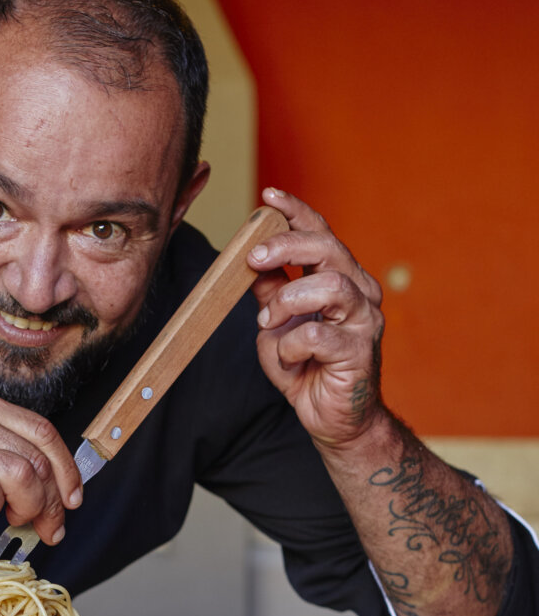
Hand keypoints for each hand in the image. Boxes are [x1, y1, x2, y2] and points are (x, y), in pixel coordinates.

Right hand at [0, 388, 82, 555]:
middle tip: (50, 525)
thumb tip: (57, 487)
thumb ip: (11, 459)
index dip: (66, 469)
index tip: (72, 496)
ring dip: (31, 507)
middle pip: (37, 456)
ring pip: (22, 473)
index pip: (42, 431)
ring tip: (18, 521)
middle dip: (54, 499)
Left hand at [247, 187, 385, 449]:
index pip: (322, 233)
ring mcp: (364, 321)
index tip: (268, 196)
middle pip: (330, 249)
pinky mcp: (359, 352)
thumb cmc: (307, 368)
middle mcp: (359, 293)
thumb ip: (270, 291)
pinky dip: (292, 344)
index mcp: (341, 278)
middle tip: (254, 258)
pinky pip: (318, 335)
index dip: (297, 212)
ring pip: (331, 285)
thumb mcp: (277, 324)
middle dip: (287, 246)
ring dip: (289, 300)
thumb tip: (252, 256)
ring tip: (268, 323)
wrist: (333, 419)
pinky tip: (289, 358)